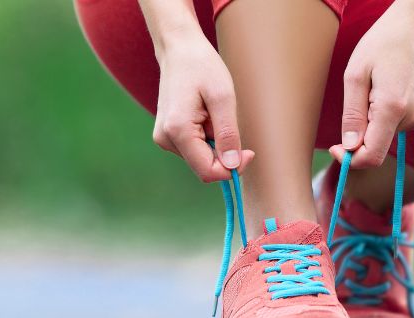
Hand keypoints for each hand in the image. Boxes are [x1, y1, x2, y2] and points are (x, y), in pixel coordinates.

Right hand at [151, 38, 254, 182]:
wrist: (178, 49)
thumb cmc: (201, 67)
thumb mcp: (223, 98)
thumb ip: (228, 134)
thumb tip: (233, 165)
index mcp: (177, 130)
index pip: (208, 171)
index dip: (232, 168)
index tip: (249, 152)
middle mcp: (166, 139)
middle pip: (204, 166)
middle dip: (223, 152)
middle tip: (230, 122)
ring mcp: (164, 138)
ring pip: (200, 158)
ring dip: (215, 142)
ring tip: (212, 112)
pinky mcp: (167, 134)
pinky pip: (194, 148)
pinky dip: (206, 136)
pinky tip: (204, 114)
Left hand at [331, 0, 413, 167]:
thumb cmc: (384, 43)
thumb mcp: (355, 75)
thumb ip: (352, 115)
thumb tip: (349, 147)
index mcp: (393, 109)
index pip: (372, 156)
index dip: (350, 158)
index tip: (335, 147)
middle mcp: (412, 118)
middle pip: (377, 146)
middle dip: (359, 133)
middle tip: (356, 99)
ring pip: (384, 136)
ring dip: (371, 120)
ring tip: (373, 88)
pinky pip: (394, 126)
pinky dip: (381, 115)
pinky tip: (384, 89)